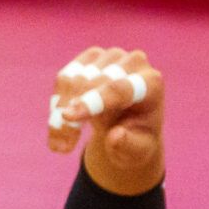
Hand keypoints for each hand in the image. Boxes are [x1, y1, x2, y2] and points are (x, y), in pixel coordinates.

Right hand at [46, 47, 163, 195]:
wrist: (127, 127)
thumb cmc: (135, 140)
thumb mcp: (137, 152)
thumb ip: (129, 145)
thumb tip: (115, 136)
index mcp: (152, 83)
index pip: (119, 88)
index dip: (93, 101)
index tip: (68, 117)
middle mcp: (134, 63)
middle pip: (92, 83)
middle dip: (71, 116)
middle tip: (62, 148)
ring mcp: (111, 57)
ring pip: (73, 79)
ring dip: (59, 113)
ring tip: (60, 144)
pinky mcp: (91, 58)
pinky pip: (64, 77)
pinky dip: (56, 103)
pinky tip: (59, 126)